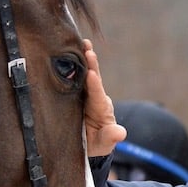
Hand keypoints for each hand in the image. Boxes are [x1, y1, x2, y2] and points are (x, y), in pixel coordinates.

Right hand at [83, 40, 126, 155]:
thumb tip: (121, 133)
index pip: (98, 96)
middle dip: (91, 64)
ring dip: (83, 59)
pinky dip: (73, 65)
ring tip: (82, 42)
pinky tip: (66, 52)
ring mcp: (86, 94)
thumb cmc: (97, 143)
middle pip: (93, 79)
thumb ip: (110, 137)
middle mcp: (95, 98)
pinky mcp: (76, 94)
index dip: (95, 85)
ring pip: (84, 75)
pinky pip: (74, 78)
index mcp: (101, 109)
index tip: (91, 74)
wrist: (86, 144)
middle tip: (88, 48)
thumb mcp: (104, 143)